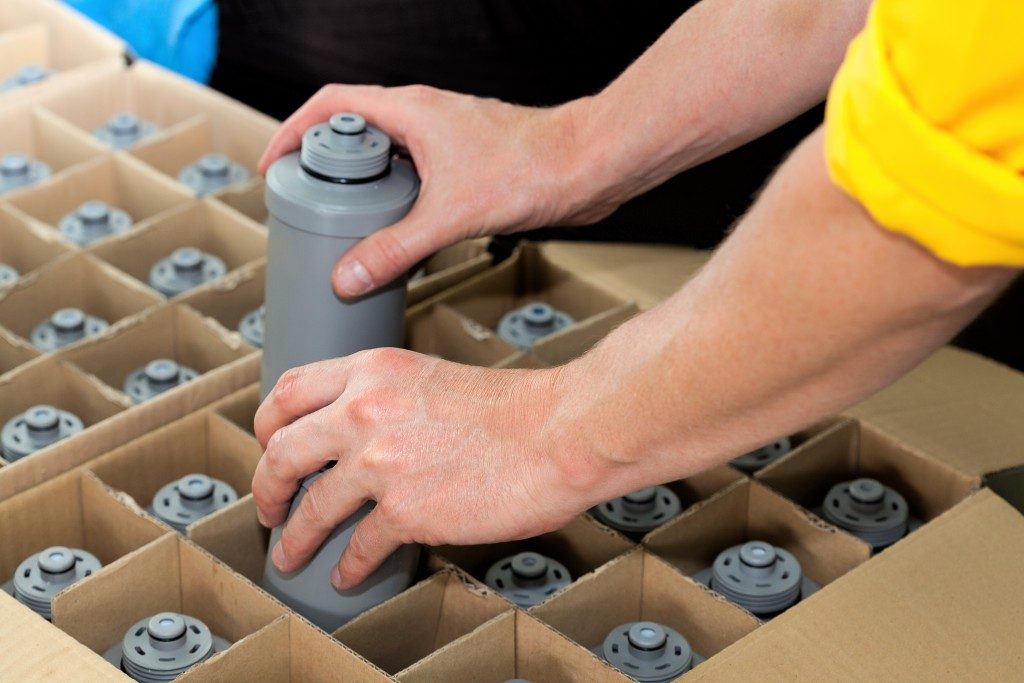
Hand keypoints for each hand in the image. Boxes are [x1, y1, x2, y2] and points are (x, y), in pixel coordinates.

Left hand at [251, 349, 606, 588]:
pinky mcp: (405, 511)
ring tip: (290, 553)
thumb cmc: (516, 410)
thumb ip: (390, 396)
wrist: (560, 434)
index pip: (290, 390)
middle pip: (282, 451)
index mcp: (373, 371)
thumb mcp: (433, 377)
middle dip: (266, 486)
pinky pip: (358, 546)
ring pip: (311, 507)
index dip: (268, 424)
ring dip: (294, 537)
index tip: (269, 444)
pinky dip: (347, 566)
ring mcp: (380, 463)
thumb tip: (365, 430)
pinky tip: (346, 573)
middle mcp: (365, 410)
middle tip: (269, 505)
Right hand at [258, 84, 617, 298]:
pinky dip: (398, 195)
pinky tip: (402, 228)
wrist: (587, 166)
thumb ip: (395, 249)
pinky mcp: (468, 158)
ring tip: (348, 220)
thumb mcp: (449, 216)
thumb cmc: (531, 168)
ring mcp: (448, 135)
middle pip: (355, 129)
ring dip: (365, 182)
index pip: (330, 104)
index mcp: (410, 109)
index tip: (276, 166)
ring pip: (389, 152)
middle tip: (309, 201)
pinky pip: (417, 171)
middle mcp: (426, 114)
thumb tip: (347, 276)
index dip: (294, 131)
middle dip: (326, 163)